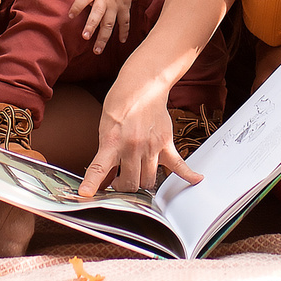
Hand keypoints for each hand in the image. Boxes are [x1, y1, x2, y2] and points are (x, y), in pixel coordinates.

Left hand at [72, 0, 144, 54]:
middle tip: (85, 37)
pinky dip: (124, 32)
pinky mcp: (125, 7)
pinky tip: (121, 42)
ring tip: (97, 50)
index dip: (77, 6)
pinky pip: (124, 22)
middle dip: (91, 26)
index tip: (70, 15)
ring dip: (104, 37)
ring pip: (110, 24)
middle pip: (97, 14)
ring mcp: (116, 4)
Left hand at [77, 69, 201, 198]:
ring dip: (142, 182)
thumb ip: (106, 155)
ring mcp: (151, 146)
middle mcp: (132, 146)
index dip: (92, 183)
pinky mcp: (166, 143)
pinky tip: (195, 180)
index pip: (99, 167)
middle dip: (124, 187)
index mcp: (112, 141)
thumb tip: (105, 178)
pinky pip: (178, 164)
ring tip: (138, 175)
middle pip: (130, 183)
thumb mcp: (105, 128)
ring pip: (149, 180)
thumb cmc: (121, 104)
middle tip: (120, 181)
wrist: (142, 85)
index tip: (86, 195)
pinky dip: (187, 174)